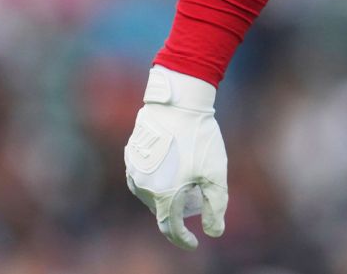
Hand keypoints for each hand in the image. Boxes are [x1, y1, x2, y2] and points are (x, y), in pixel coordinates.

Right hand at [124, 65, 227, 248]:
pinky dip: (158, 178)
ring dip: (166, 193)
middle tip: (198, 196)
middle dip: (180, 209)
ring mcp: (133, 171)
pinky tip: (171, 165)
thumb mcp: (215, 174)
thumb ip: (216, 206)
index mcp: (163, 196)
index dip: (184, 239)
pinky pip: (143, 176)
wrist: (178, 104)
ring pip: (151, 193)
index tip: (195, 243)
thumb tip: (215, 232)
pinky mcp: (131, 155)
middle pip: (162, 209)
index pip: (172, 228)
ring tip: (186, 179)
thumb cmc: (199, 139)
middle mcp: (142, 188)